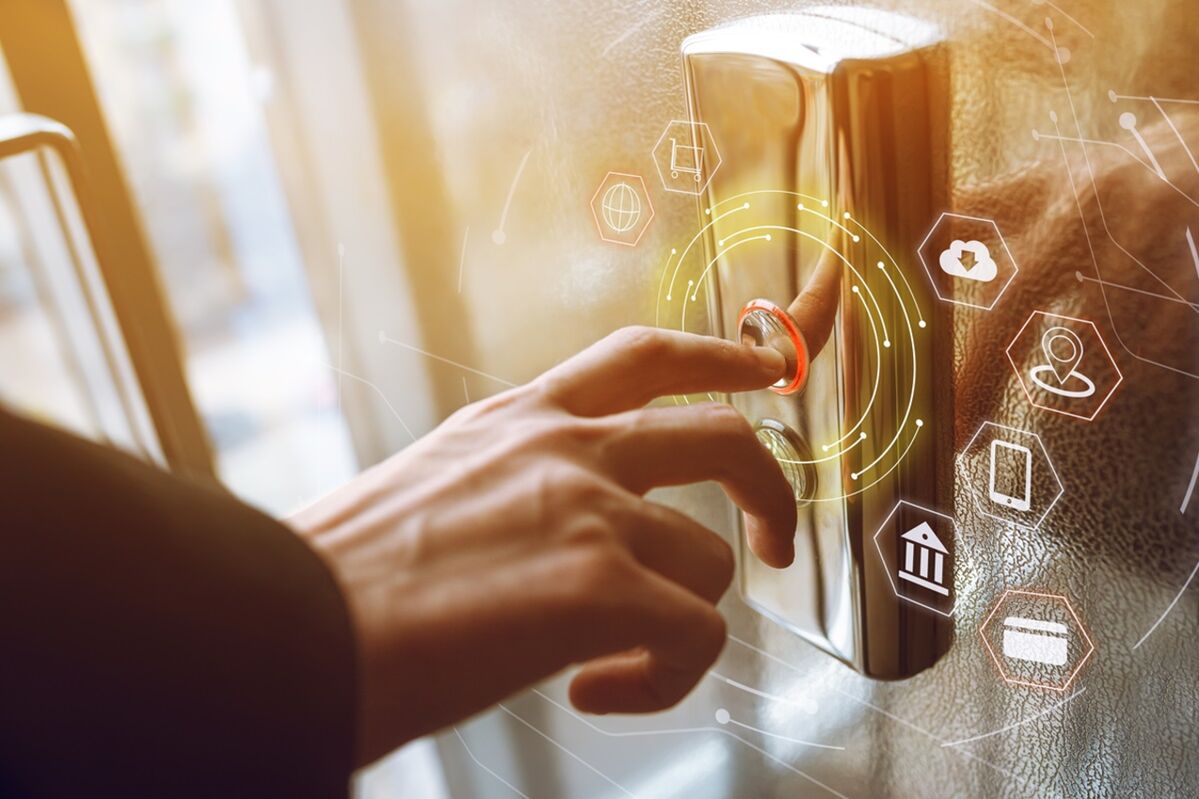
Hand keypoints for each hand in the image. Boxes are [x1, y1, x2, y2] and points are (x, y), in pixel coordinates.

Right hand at [289, 327, 795, 764]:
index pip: (644, 357)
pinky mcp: (598, 588)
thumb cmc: (342, 576)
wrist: (289, 625)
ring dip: (678, 622)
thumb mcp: (435, 482)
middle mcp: (566, 448)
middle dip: (771, 487)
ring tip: (609, 662)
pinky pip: (695, 636)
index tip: (766, 369)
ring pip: (710, 561)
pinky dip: (663, 679)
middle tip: (778, 541)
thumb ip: (510, 482)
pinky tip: (593, 692)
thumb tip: (552, 532)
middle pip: (724, 435)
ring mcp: (588, 511)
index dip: (722, 356)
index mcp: (522, 418)